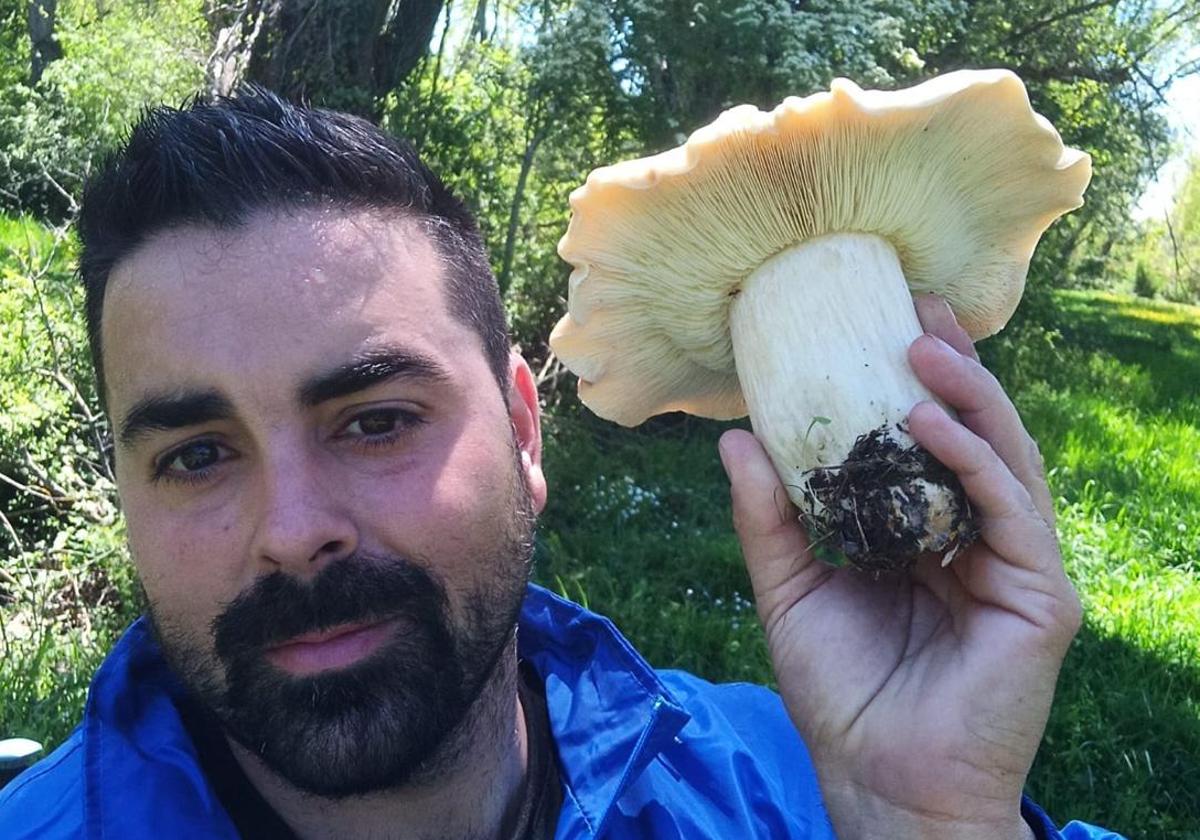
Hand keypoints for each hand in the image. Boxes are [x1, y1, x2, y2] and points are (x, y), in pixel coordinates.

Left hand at [718, 294, 1079, 839]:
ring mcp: (1015, 567)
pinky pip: (1012, 511)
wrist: (877, 781)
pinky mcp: (1040, 597)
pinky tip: (932, 421)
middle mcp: (978, 542)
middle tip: (918, 306)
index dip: (917, 382)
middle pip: (976, 437)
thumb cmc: (840, 694)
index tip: (886, 319)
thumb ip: (770, 518)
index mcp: (928, 537)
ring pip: (1005, 460)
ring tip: (921, 345)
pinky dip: (975, 460)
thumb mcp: (791, 589)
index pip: (932, 444)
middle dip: (953, 368)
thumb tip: (733, 440)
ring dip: (968, 398)